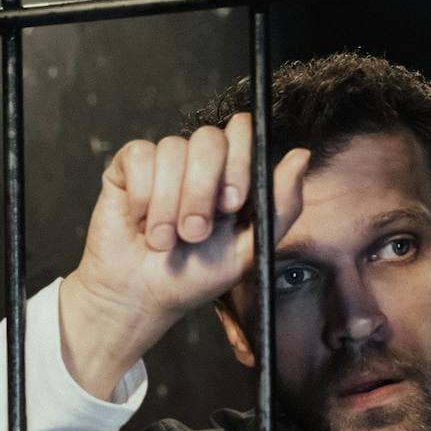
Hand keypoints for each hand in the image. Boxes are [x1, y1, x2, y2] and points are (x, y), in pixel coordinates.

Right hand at [59, 114, 310, 397]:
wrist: (140, 298)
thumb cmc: (193, 279)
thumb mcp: (248, 250)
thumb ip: (280, 205)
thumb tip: (302, 155)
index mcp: (230, 174)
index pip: (242, 132)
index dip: (238, 162)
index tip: (232, 205)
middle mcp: (198, 161)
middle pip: (209, 138)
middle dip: (202, 191)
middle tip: (194, 234)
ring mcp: (163, 160)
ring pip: (172, 149)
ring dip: (168, 205)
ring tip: (163, 241)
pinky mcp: (129, 165)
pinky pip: (140, 156)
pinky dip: (142, 196)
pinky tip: (140, 222)